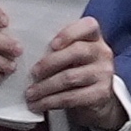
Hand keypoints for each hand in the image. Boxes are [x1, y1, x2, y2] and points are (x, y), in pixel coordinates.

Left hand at [25, 12, 124, 130]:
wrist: (97, 97)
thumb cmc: (77, 70)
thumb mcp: (72, 54)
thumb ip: (58, 49)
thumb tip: (27, 53)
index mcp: (94, 37)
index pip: (88, 26)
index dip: (69, 33)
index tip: (52, 44)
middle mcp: (102, 53)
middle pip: (77, 52)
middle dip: (50, 63)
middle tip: (33, 73)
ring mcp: (104, 74)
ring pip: (70, 77)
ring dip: (45, 87)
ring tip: (30, 93)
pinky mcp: (100, 94)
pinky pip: (72, 97)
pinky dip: (51, 102)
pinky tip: (40, 104)